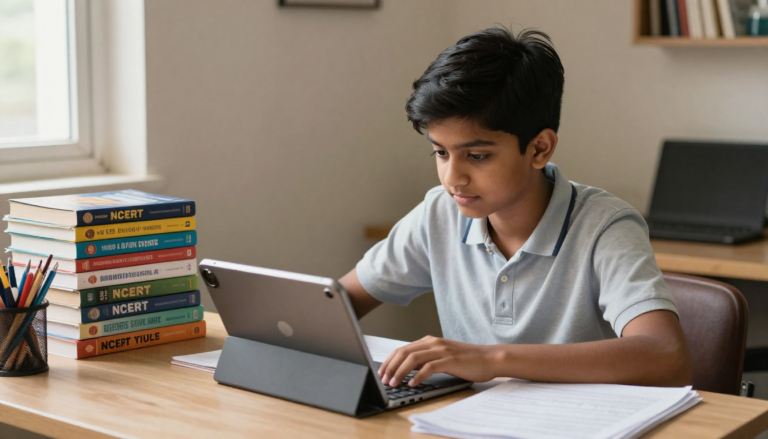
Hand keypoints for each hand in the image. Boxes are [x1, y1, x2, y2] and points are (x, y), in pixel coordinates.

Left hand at [378, 336, 496, 386]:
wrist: (489, 358)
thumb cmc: (467, 360)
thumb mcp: (442, 357)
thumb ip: (426, 359)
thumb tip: (408, 369)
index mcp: (430, 341)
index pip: (403, 349)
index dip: (389, 361)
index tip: (382, 372)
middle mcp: (433, 343)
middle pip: (404, 352)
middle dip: (390, 367)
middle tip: (384, 379)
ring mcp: (442, 350)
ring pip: (413, 359)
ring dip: (400, 372)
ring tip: (394, 383)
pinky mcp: (450, 360)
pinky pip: (429, 367)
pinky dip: (418, 376)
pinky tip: (412, 384)